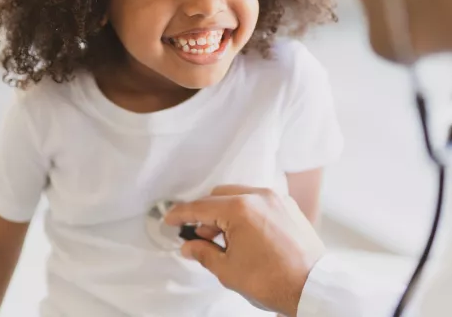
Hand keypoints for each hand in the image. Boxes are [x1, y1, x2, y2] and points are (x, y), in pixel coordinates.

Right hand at [165, 185, 325, 316]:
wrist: (313, 288)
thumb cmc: (274, 281)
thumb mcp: (229, 271)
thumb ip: (204, 253)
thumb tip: (189, 247)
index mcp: (240, 209)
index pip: (201, 207)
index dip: (181, 214)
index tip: (170, 218)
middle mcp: (258, 196)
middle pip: (219, 196)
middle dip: (206, 214)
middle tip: (199, 235)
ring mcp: (276, 199)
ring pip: (240, 196)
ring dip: (226, 212)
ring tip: (224, 239)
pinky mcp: (288, 206)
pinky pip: (259, 201)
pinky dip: (246, 212)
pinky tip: (245, 234)